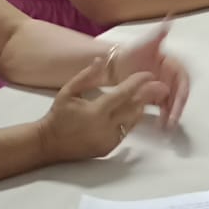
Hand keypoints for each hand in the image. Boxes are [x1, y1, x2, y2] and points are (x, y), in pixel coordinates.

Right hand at [38, 57, 166, 163]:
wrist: (48, 143)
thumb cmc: (58, 115)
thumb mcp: (67, 91)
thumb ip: (86, 75)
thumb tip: (101, 60)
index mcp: (96, 111)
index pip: (124, 94)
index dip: (138, 83)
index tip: (148, 75)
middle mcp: (105, 128)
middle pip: (134, 108)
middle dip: (148, 96)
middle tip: (161, 86)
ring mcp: (108, 140)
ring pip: (132, 121)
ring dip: (141, 108)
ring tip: (149, 96)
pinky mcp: (108, 149)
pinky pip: (125, 133)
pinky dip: (130, 121)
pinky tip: (135, 111)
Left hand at [108, 24, 189, 128]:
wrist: (114, 65)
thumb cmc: (131, 53)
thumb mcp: (145, 44)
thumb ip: (158, 34)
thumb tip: (170, 18)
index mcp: (173, 65)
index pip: (183, 80)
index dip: (182, 93)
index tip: (178, 104)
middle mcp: (171, 77)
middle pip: (179, 94)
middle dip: (178, 108)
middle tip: (172, 122)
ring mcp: (164, 88)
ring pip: (173, 103)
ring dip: (172, 115)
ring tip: (166, 127)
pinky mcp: (156, 97)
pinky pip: (164, 109)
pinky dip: (164, 117)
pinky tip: (160, 126)